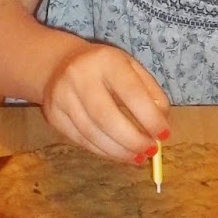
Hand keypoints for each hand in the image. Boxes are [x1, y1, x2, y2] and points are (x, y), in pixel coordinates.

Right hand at [41, 41, 170, 162]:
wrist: (60, 64)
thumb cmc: (105, 69)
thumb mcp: (131, 68)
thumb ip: (150, 93)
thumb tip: (160, 124)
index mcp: (106, 60)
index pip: (130, 92)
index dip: (149, 117)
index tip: (164, 134)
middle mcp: (79, 75)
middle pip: (106, 116)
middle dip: (132, 139)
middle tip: (150, 151)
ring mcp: (61, 96)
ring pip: (91, 133)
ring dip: (118, 151)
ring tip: (137, 157)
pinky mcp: (53, 115)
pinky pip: (81, 140)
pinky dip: (103, 152)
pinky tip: (119, 155)